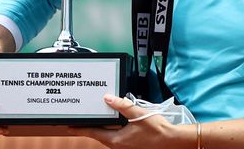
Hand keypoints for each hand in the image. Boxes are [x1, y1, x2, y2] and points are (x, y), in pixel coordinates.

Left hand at [68, 94, 190, 148]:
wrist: (173, 141)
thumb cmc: (158, 130)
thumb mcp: (138, 114)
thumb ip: (122, 105)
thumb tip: (107, 98)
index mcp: (116, 140)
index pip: (93, 133)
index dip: (81, 128)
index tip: (70, 125)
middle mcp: (118, 146)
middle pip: (99, 134)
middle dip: (91, 125)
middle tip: (83, 117)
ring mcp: (125, 147)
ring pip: (108, 135)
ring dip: (103, 126)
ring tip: (98, 116)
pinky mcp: (132, 145)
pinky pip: (117, 136)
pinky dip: (113, 128)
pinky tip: (117, 120)